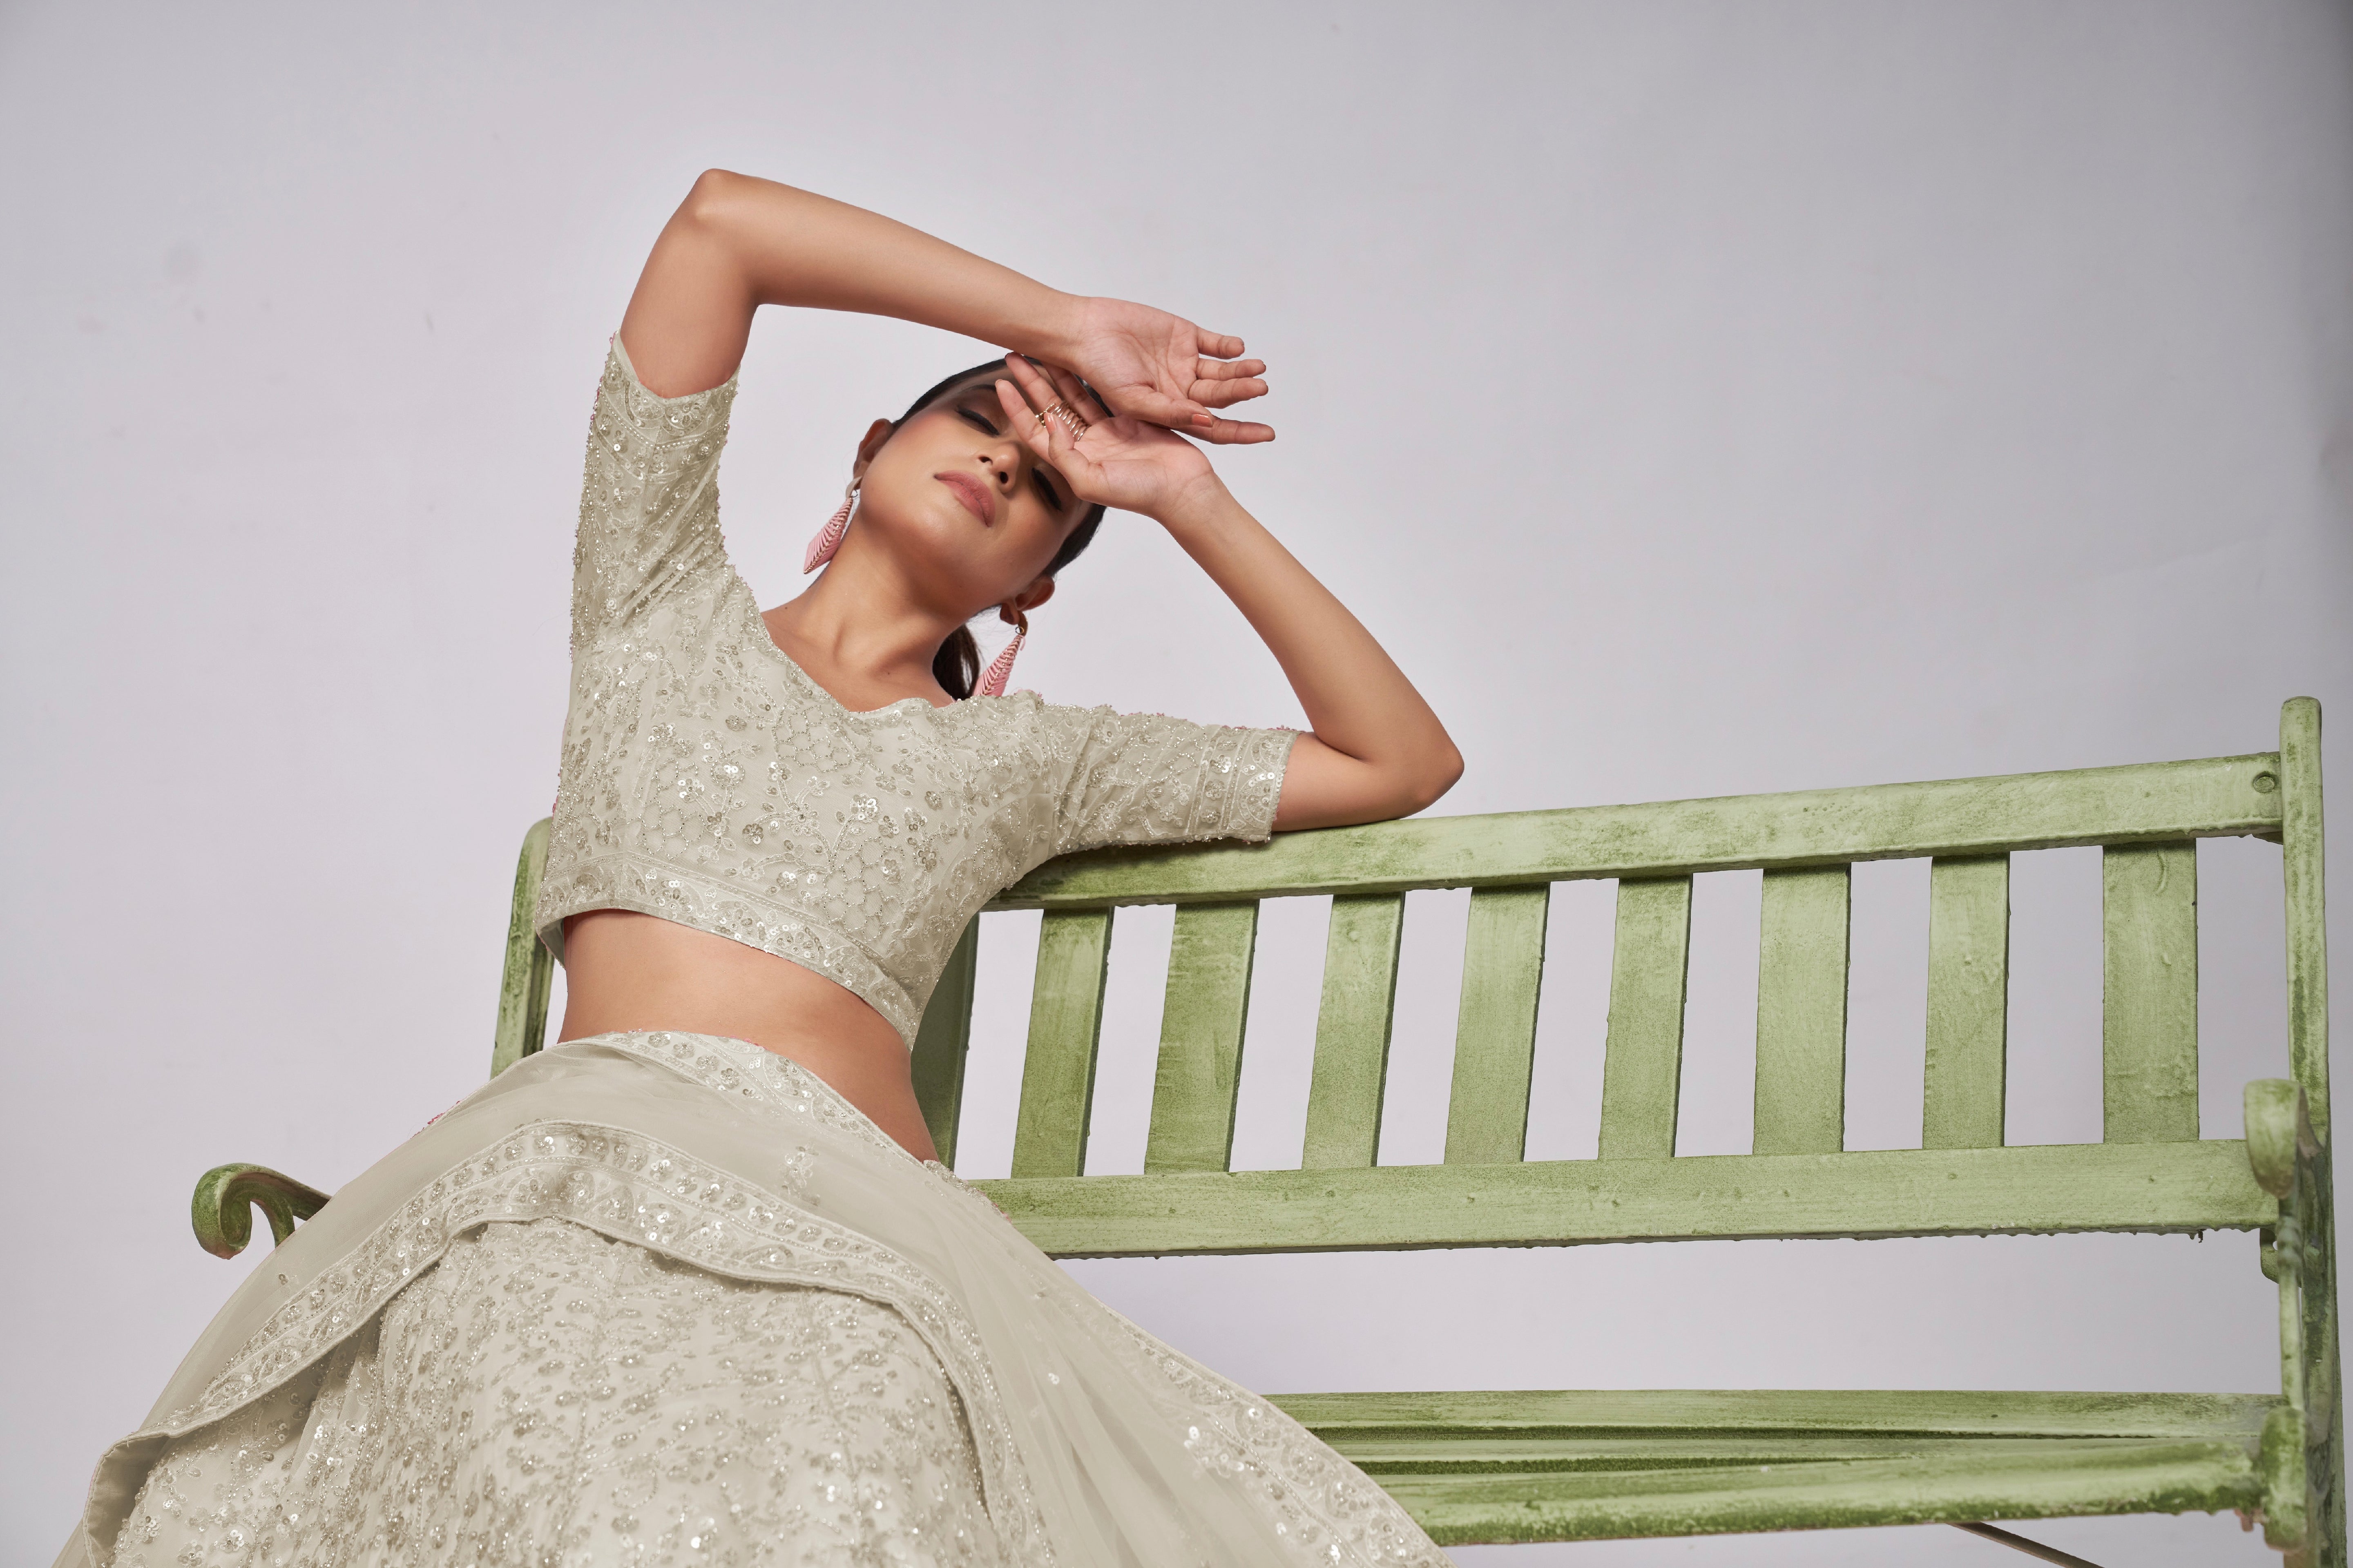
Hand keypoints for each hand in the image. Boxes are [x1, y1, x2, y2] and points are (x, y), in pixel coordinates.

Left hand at [996, 357, 1223, 521]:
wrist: (1182, 490)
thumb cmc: (1139, 493)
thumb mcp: (1090, 481)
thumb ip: (1064, 454)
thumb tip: (1049, 421)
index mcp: (1073, 460)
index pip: (1034, 431)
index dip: (1016, 408)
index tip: (1001, 383)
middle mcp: (1086, 445)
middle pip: (1051, 409)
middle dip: (1033, 383)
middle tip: (1017, 355)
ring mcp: (1108, 433)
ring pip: (1076, 398)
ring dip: (1059, 376)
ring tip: (1044, 351)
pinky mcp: (1130, 422)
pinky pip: (1105, 395)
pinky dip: (1092, 378)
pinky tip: (1080, 360)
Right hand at [1056, 296, 1272, 443]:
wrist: (1084, 332)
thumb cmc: (1100, 371)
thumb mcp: (1133, 400)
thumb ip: (1169, 412)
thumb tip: (1207, 420)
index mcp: (1171, 412)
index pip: (1213, 428)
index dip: (1240, 432)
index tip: (1267, 434)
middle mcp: (1181, 389)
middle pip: (1221, 398)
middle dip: (1242, 394)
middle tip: (1260, 388)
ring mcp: (1184, 362)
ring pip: (1221, 371)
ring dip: (1240, 371)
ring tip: (1257, 368)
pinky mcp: (1184, 336)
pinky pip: (1214, 343)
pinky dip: (1228, 346)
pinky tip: (1237, 349)